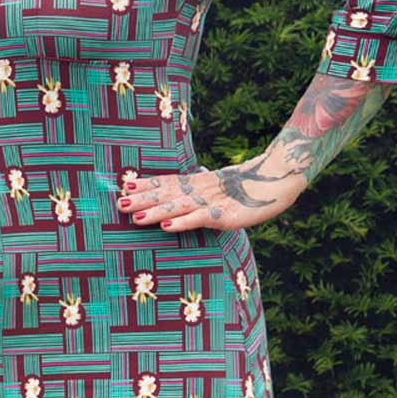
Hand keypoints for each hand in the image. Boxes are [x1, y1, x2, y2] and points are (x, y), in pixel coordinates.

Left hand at [118, 165, 303, 233]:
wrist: (278, 178)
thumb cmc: (250, 184)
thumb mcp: (225, 182)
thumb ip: (210, 180)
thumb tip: (201, 171)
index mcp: (200, 182)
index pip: (169, 182)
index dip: (147, 184)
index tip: (125, 186)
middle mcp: (201, 190)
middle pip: (167, 194)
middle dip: (143, 199)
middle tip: (118, 203)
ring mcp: (212, 202)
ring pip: (178, 207)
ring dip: (155, 211)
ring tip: (134, 215)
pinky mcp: (225, 215)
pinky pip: (199, 219)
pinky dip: (182, 223)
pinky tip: (165, 227)